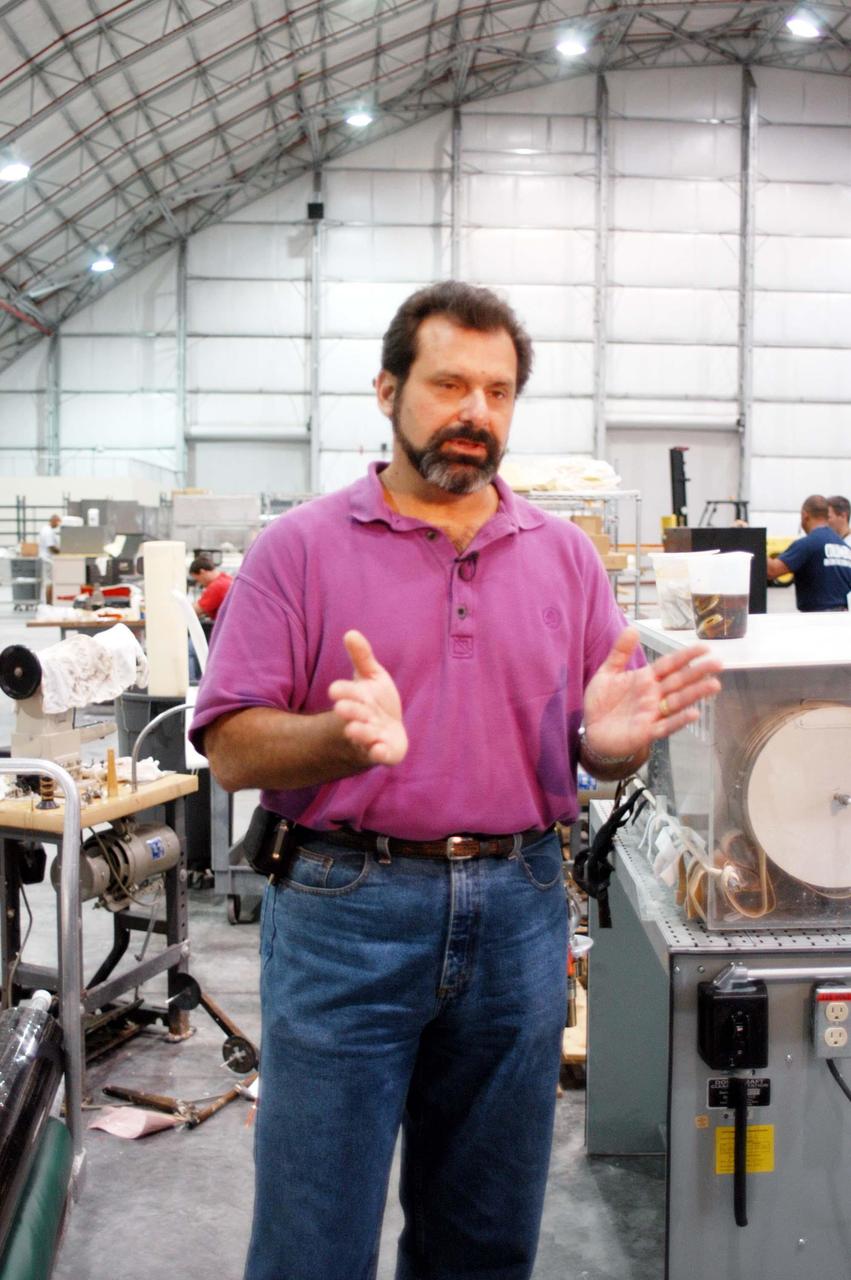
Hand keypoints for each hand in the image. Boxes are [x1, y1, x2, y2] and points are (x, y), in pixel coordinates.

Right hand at [328, 630, 407, 766]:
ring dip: (360, 732)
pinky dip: (379, 753)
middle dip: (349, 711)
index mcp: (355, 699)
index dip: (341, 692)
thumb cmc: (375, 701)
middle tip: (342, 709)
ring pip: (363, 736)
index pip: (344, 693)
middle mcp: (360, 719)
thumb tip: (350, 633)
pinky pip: (380, 755)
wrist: (387, 732)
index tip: (335, 690)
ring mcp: (371, 737)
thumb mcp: (371, 676)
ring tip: (355, 729)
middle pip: (352, 715)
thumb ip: (362, 657)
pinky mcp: (384, 752)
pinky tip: (379, 749)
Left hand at [582, 628, 722, 759]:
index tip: (705, 647)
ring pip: (678, 702)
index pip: (670, 664)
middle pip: (679, 681)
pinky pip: (666, 725)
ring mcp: (652, 713)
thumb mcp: (607, 673)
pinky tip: (694, 714)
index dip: (686, 656)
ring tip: (714, 685)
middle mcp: (654, 695)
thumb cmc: (601, 702)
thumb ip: (620, 652)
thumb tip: (632, 628)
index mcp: (646, 678)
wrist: (590, 731)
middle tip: (719, 663)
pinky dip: (679, 720)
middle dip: (698, 672)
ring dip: (695, 694)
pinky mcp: (646, 732)